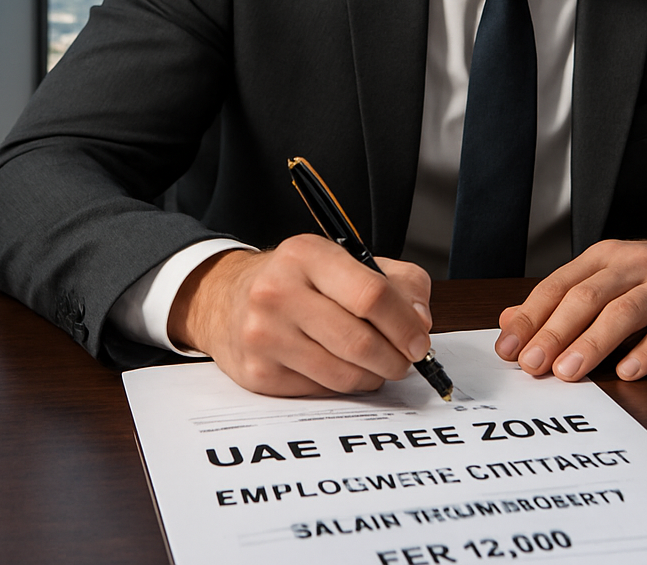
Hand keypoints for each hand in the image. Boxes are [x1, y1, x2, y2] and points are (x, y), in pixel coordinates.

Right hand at [167, 233, 432, 395]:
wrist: (226, 299)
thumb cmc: (298, 279)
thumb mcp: (344, 260)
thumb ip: (396, 281)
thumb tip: (421, 320)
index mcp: (307, 255)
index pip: (371, 294)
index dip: (404, 323)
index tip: (420, 340)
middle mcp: (279, 292)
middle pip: (359, 341)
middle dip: (395, 358)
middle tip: (406, 360)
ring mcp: (264, 335)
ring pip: (343, 373)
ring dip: (374, 376)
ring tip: (379, 366)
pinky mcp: (258, 374)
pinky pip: (321, 391)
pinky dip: (344, 386)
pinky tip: (344, 369)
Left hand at [494, 227, 646, 381]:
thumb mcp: (605, 279)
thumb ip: (560, 302)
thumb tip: (510, 323)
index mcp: (604, 257)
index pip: (559, 285)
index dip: (532, 317)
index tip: (509, 347)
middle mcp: (633, 264)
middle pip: (588, 297)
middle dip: (557, 332)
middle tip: (534, 364)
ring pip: (625, 312)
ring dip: (593, 343)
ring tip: (569, 371)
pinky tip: (627, 372)